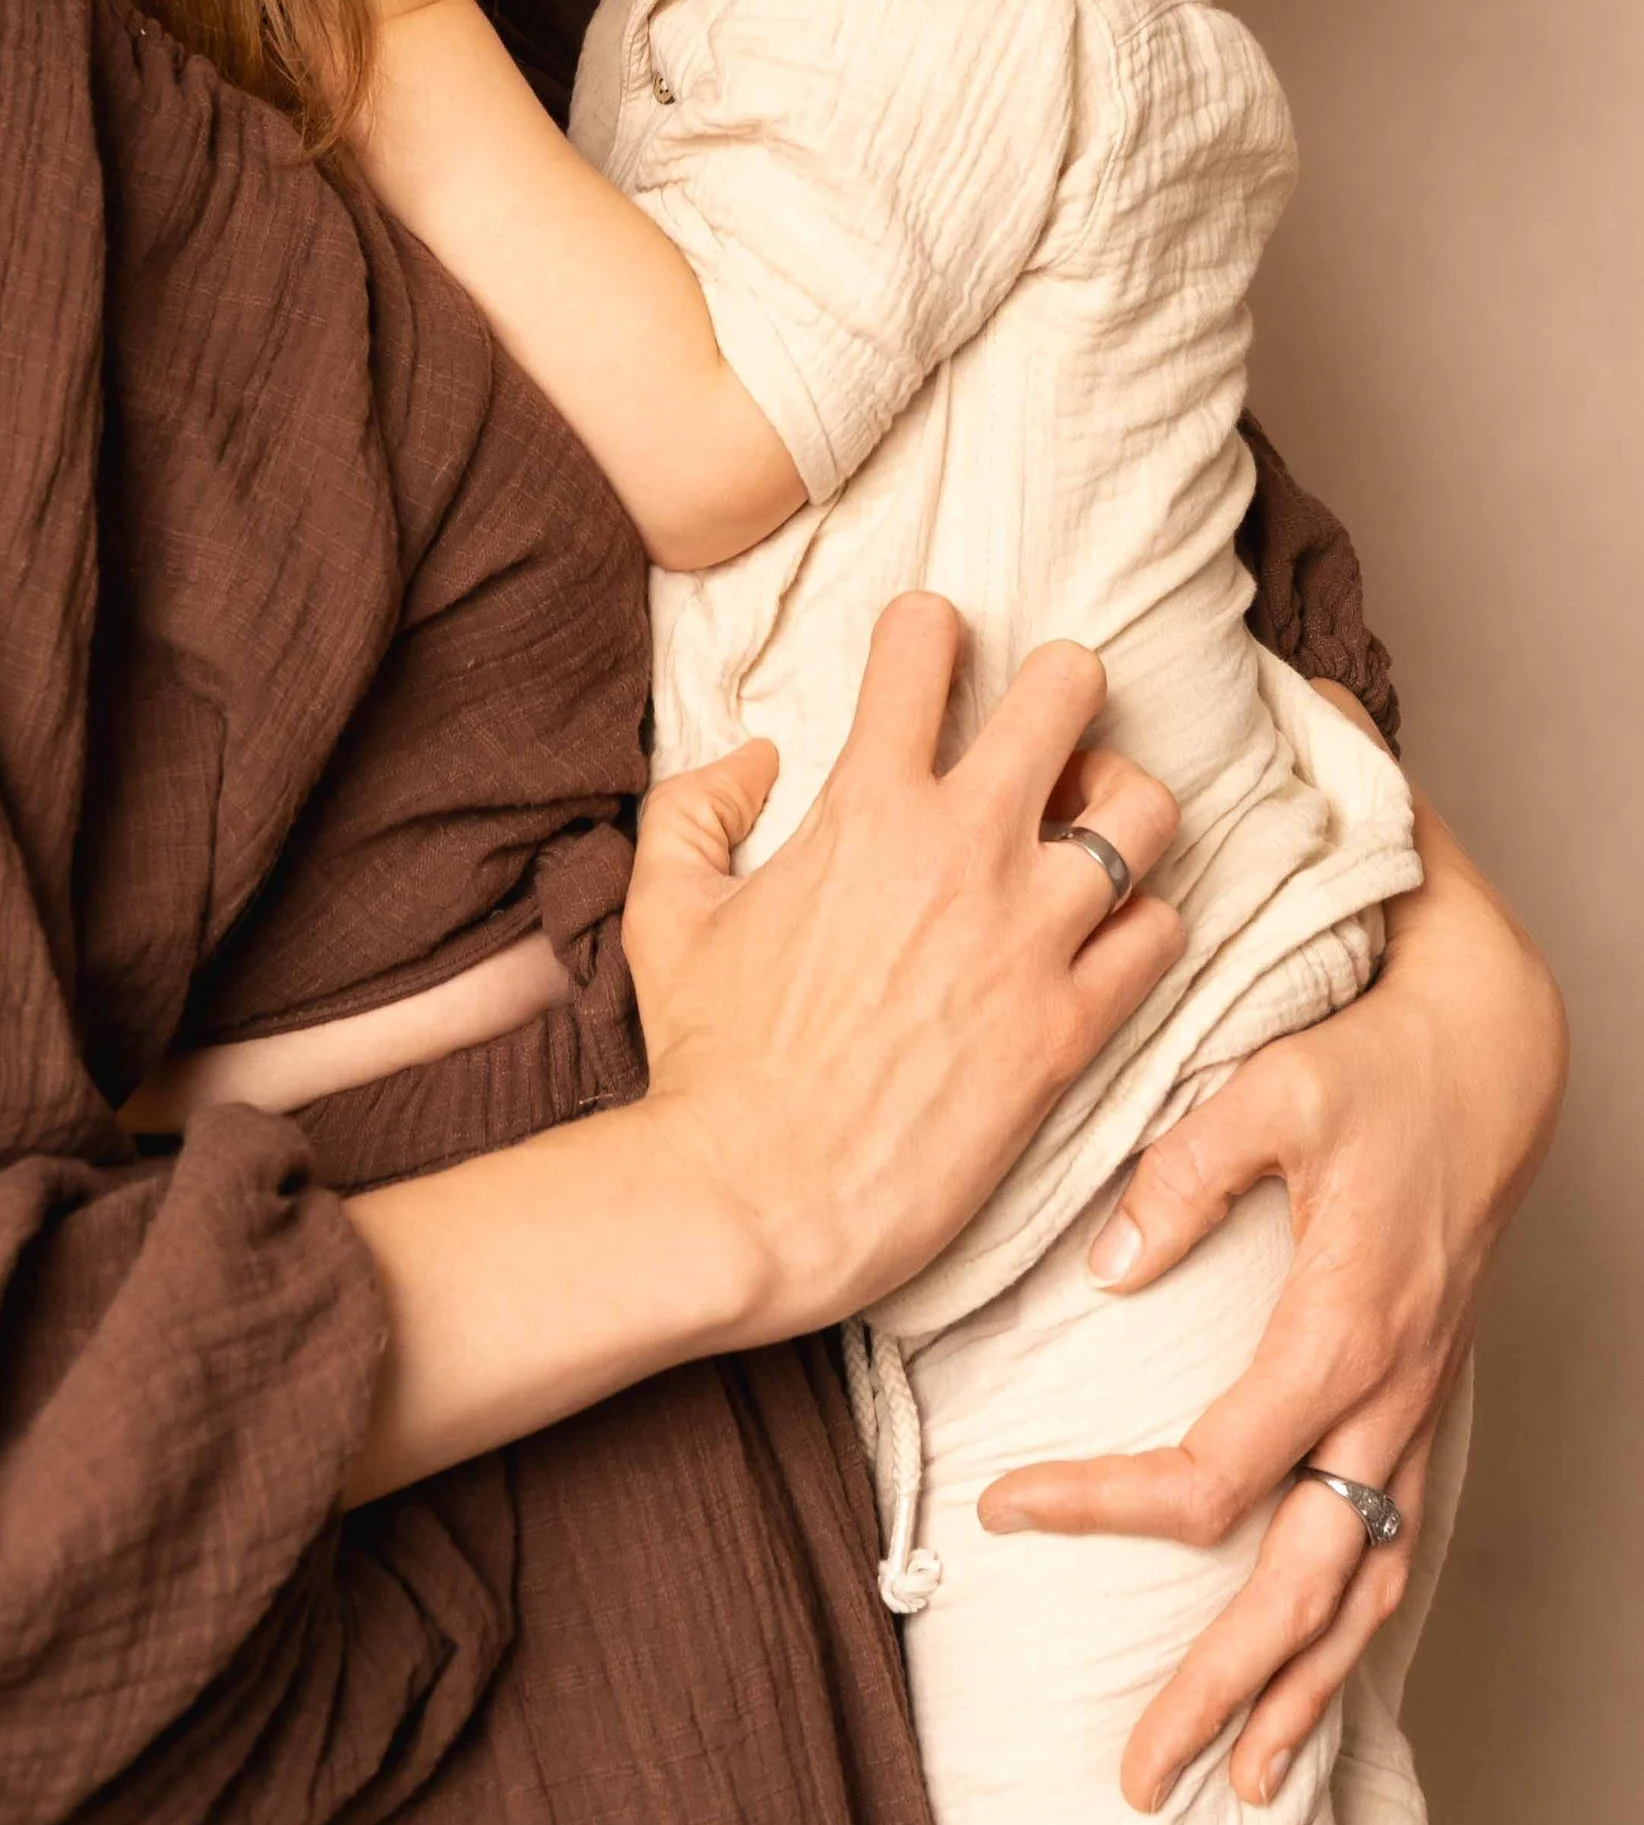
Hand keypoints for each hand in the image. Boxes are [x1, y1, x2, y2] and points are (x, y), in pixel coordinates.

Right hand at [339, 595, 1189, 1500]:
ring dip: (1119, 803)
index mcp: (865, 803)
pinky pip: (1161, 934)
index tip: (929, 642)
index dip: (929, 628)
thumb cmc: (705, 1054)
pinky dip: (1142, 922)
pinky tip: (1104, 937)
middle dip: (1063, 683)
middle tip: (1046, 716)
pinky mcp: (1071, 1025)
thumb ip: (697, 805)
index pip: (925, 645)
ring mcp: (1030, 935)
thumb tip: (757, 757)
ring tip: (1091, 825)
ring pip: (1143, 810)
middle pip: (1069, 692)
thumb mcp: (664, 907)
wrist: (760, 1196)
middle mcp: (964, 848)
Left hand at [976, 780, 1564, 1813]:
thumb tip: (1108, 1270)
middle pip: (1299, 1587)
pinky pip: (1392, 1555)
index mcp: (1342, 1332)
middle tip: (1136, 1776)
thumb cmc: (1367, 1070)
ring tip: (1241, 1786)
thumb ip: (1183, 1173)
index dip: (1103, 1505)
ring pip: (1363, 1595)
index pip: (1211, 1473)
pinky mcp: (1419, 1409)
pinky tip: (1311, 1687)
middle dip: (1219, 1690)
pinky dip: (1352, 1639)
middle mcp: (1386, 1398)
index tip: (1001, 1506)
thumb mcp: (1269, 1091)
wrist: (1483, 1059)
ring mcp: (1413, 1415)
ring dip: (1300, 1697)